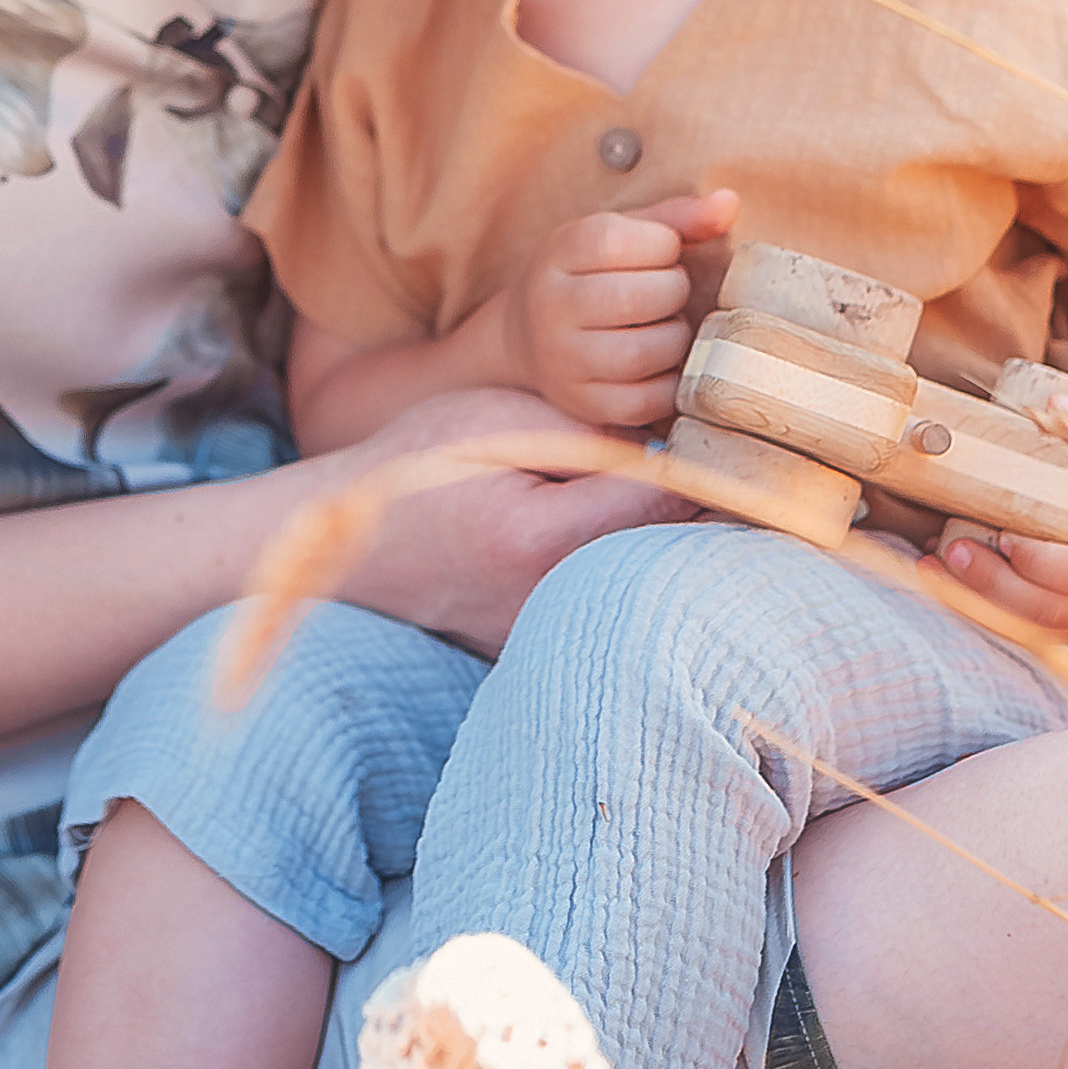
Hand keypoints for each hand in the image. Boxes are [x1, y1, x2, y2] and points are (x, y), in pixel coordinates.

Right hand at [321, 387, 696, 657]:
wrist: (343, 540)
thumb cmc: (418, 464)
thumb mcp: (502, 417)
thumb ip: (594, 432)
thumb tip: (681, 451)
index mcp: (542, 539)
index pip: (672, 504)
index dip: (707, 465)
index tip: (719, 440)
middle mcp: (552, 603)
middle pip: (672, 559)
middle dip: (704, 515)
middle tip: (723, 473)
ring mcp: (547, 637)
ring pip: (646, 590)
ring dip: (669, 549)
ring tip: (677, 506)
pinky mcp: (543, 651)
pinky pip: (611, 609)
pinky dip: (630, 578)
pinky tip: (624, 543)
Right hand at [504, 191, 738, 431]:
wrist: (528, 338)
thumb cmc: (592, 275)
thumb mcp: (622, 234)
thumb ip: (677, 218)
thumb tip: (729, 202)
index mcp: (559, 252)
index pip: (616, 242)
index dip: (662, 245)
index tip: (663, 251)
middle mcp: (551, 307)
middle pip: (636, 298)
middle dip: (673, 291)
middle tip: (668, 291)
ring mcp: (563, 360)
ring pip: (644, 352)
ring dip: (674, 337)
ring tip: (665, 325)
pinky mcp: (584, 403)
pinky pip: (646, 400)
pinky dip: (668, 382)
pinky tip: (660, 362)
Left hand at [922, 387, 1067, 640]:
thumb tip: (1057, 404)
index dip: (1044, 565)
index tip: (1005, 536)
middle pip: (1058, 611)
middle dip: (998, 587)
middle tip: (952, 552)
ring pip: (1041, 629)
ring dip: (982, 604)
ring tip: (932, 566)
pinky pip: (1032, 626)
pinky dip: (986, 606)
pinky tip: (947, 575)